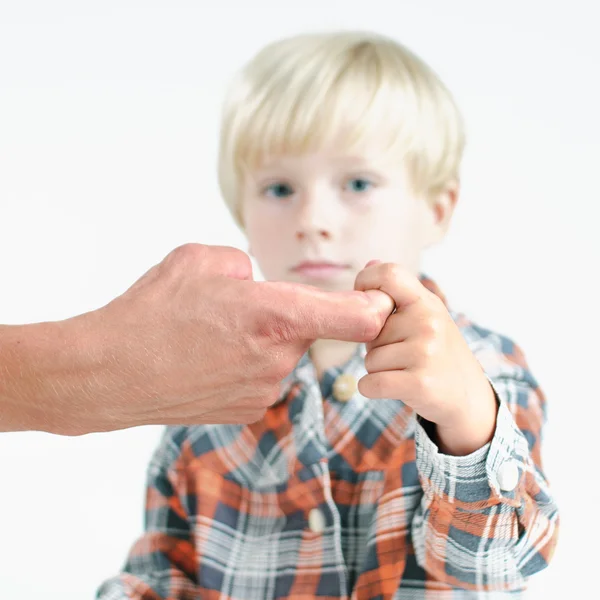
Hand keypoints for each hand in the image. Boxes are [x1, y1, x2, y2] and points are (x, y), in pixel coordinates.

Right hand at [0, 244, 393, 434]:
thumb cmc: (152, 310)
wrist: (110, 373)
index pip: (358, 317)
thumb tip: (258, 283)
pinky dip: (247, 365)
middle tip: (240, 311)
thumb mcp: (202, 260)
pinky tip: (208, 361)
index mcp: (276, 315)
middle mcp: (279, 358)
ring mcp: (264, 391)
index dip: (376, 307)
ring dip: (262, 340)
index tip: (378, 300)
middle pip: (308, 329)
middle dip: (288, 315)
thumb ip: (246, 266)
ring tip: (211, 338)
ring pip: (281, 353)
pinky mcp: (247, 411)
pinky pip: (262, 378)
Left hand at [354, 262, 497, 454]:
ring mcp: (425, 352)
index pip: (389, 273)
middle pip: (369, 331)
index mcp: (427, 303)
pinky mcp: (419, 383)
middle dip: (376, 347)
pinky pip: (370, 383)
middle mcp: (427, 322)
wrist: (469, 398)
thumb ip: (397, 294)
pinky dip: (372, 389)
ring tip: (406, 371)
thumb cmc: (437, 354)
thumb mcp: (426, 317)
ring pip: (369, 360)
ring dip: (378, 370)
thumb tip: (369, 264)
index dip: (365, 281)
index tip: (363, 299)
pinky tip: (394, 388)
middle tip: (404, 356)